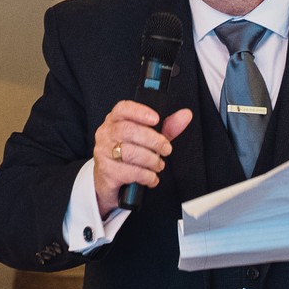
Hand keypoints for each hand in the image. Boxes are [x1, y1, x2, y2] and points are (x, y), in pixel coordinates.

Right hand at [93, 101, 193, 216]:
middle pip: (128, 131)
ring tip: (158, 165)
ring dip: (151, 160)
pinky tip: (151, 177)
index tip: (156, 119)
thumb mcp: (148, 139)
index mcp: (115, 121)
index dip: (140, 112)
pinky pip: (130, 172)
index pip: (123, 109)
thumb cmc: (129, 155)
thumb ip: (166, 128)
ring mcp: (103, 152)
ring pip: (130, 152)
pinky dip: (146, 176)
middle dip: (153, 141)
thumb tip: (185, 115)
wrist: (108, 180)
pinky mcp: (106, 171)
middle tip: (166, 149)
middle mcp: (106, 133)